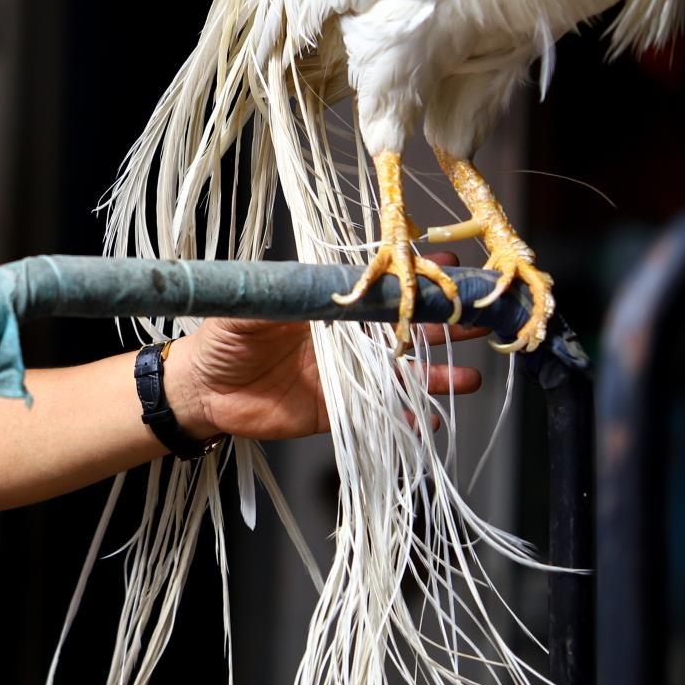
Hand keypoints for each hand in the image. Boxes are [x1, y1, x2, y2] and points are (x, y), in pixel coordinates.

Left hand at [166, 251, 486, 441]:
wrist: (202, 390)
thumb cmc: (222, 338)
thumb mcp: (250, 305)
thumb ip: (285, 291)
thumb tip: (319, 276)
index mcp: (330, 303)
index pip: (382, 285)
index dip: (415, 276)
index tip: (451, 264)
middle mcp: (346, 336)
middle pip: (406, 327)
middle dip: (446, 324)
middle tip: (482, 321)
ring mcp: (346, 374)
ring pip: (403, 373)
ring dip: (438, 375)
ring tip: (469, 378)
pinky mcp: (339, 410)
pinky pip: (380, 414)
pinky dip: (406, 418)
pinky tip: (428, 420)